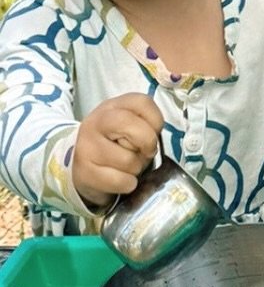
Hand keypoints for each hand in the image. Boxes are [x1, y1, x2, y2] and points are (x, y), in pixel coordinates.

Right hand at [72, 93, 163, 209]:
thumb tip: (155, 143)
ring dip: (136, 168)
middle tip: (143, 151)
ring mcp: (87, 147)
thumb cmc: (117, 146)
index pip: (143, 103)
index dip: (156, 121)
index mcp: (113, 107)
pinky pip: (121, 181)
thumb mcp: (131, 128)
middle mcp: (96, 122)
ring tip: (126, 166)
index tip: (153, 132)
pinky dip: (128, 184)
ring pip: (130, 161)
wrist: (84, 168)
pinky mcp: (84, 172)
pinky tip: (119, 179)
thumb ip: (146, 126)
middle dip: (148, 144)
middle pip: (135, 129)